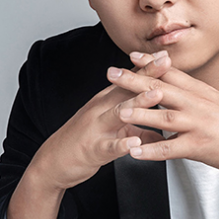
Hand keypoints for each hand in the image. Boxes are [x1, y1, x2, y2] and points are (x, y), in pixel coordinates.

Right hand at [28, 51, 169, 190]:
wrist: (53, 162)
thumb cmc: (83, 143)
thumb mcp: (112, 132)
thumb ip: (137, 129)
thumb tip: (161, 132)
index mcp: (106, 102)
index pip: (129, 80)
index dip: (147, 67)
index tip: (164, 55)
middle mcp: (101, 109)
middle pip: (126, 88)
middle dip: (147, 74)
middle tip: (166, 62)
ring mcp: (96, 128)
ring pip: (119, 112)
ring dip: (138, 102)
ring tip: (157, 96)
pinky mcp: (93, 149)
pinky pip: (109, 146)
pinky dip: (122, 144)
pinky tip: (134, 143)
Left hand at [107, 51, 218, 178]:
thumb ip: (198, 96)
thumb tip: (181, 89)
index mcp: (203, 92)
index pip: (172, 73)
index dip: (150, 63)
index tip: (131, 55)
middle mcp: (198, 105)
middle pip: (161, 89)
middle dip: (135, 80)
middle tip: (112, 73)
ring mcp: (199, 126)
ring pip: (163, 116)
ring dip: (139, 113)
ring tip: (117, 110)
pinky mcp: (200, 148)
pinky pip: (171, 149)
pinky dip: (151, 150)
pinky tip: (135, 151)